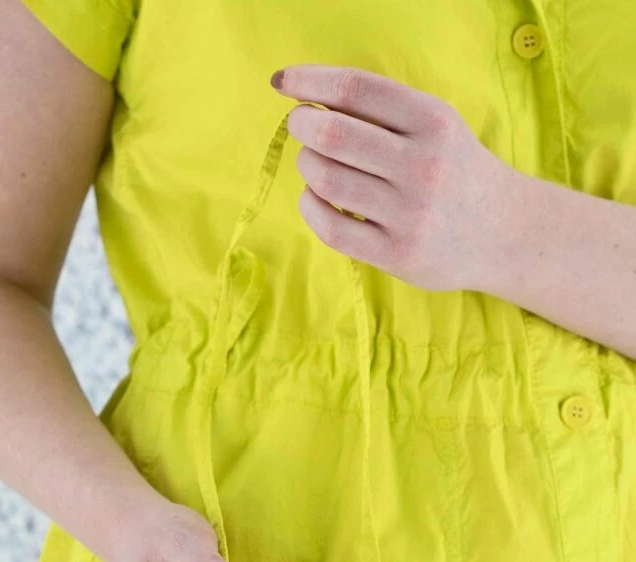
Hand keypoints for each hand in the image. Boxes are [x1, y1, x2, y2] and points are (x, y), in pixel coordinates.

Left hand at [272, 63, 515, 292]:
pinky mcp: (397, 254)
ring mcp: (410, 214)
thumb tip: (309, 97)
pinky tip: (315, 199)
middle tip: (301, 127)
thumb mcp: (436, 126)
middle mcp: (423, 166)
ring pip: (326, 180)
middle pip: (333, 135)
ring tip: (314, 164)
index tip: (283, 83)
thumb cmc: (455, 171)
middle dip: (302, 126)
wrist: (504, 232)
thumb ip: (384, 111)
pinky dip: (310, 207)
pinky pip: (331, 228)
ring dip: (307, 165)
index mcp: (433, 122)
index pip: (356, 90)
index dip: (310, 81)